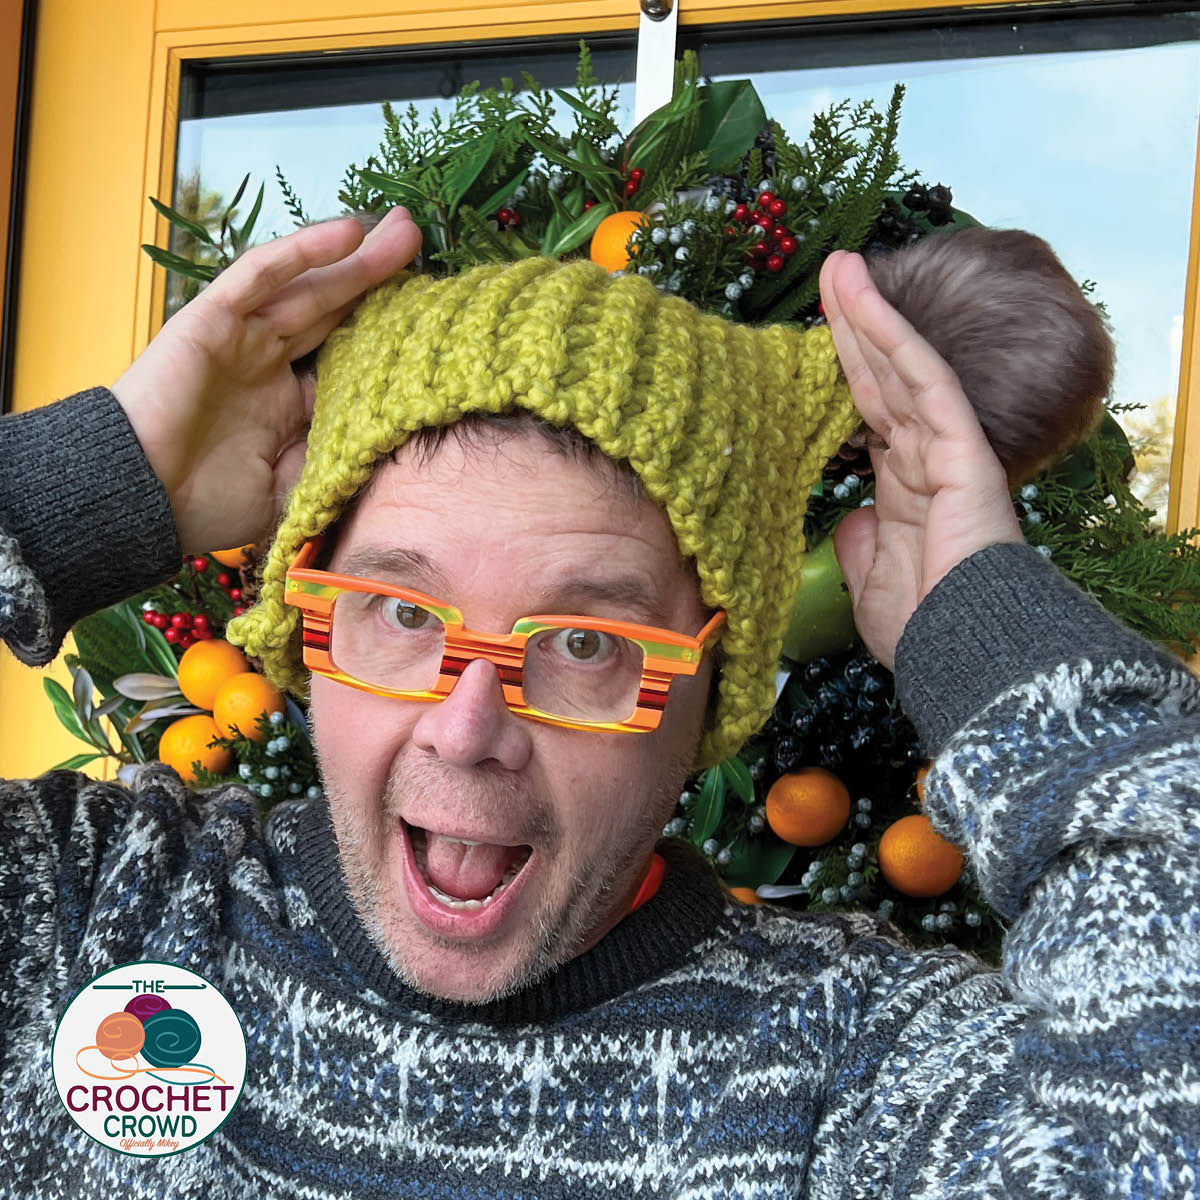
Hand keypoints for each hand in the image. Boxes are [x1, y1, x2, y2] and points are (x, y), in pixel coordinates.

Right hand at [111, 207, 421, 553]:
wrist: (137, 501)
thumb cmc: (206, 505)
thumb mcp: (295, 490)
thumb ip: (338, 460)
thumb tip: (397, 441)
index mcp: (292, 407)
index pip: (351, 359)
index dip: (390, 336)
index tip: (437, 319)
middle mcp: (271, 366)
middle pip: (337, 313)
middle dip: (380, 279)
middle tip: (423, 244)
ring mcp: (243, 340)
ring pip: (309, 288)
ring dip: (355, 258)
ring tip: (403, 229)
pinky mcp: (211, 319)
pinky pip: (260, 276)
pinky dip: (301, 251)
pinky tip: (346, 231)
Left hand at [818, 249, 1023, 669]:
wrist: (960, 653)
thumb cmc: (923, 630)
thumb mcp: (870, 583)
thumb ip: (857, 544)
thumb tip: (845, 518)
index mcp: (902, 490)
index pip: (868, 413)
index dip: (845, 372)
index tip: (817, 338)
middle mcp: (924, 460)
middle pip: (881, 379)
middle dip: (854, 326)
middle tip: (827, 274)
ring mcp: (946, 449)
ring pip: (902, 367)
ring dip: (869, 315)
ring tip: (838, 266)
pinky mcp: (963, 447)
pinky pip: (926, 381)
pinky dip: (896, 340)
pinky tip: (866, 303)